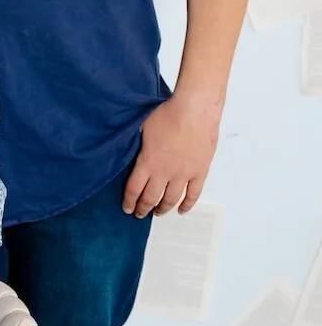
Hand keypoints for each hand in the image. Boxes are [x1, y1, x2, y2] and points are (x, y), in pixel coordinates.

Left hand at [122, 94, 220, 218]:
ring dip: (163, 208)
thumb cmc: (167, 114)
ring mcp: (183, 174)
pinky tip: (182, 210)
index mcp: (147, 162)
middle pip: (151, 198)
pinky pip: (193, 194)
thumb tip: (126, 148)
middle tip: (140, 214)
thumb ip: (135, 143)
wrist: (194, 110)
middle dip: (143, 208)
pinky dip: (187, 204)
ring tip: (158, 213)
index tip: (127, 208)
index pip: (134, 189)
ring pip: (171, 199)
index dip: (129, 201)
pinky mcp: (199, 172)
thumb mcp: (142, 127)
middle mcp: (164, 172)